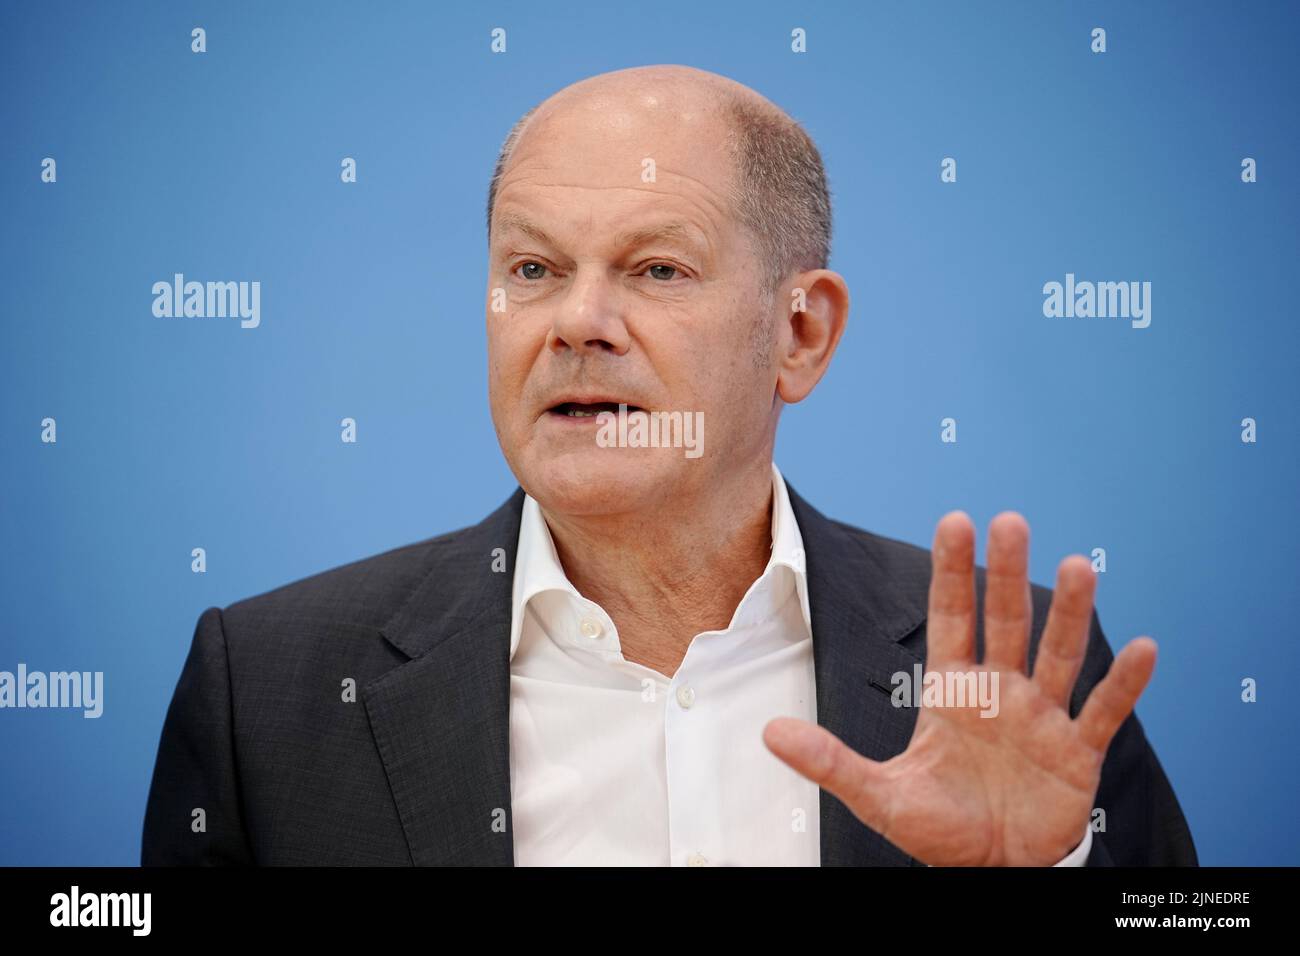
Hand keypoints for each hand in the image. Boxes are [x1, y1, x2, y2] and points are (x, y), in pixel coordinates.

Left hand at [763, 511, 1156, 865]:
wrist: (992, 870)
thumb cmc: (939, 827)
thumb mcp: (879, 795)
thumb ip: (829, 761)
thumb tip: (769, 731)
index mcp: (953, 691)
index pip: (950, 617)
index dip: (951, 572)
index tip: (954, 520)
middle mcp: (1000, 692)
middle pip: (1006, 621)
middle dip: (1006, 574)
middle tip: (1010, 521)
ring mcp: (1042, 717)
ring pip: (1058, 654)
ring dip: (1069, 614)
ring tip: (1078, 568)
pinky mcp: (1078, 752)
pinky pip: (1104, 712)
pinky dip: (1123, 684)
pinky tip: (1141, 648)